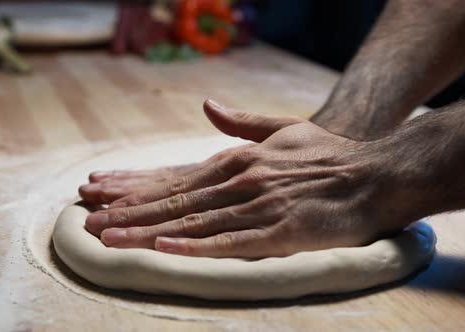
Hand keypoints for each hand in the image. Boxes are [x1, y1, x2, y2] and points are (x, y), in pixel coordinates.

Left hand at [84, 100, 409, 257]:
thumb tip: (208, 106)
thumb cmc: (328, 154)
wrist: (375, 172)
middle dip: (128, 212)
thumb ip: (241, 122)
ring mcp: (257, 206)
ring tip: (111, 238)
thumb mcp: (282, 129)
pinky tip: (167, 248)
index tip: (101, 194)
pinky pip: (231, 241)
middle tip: (90, 222)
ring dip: (148, 231)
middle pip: (174, 199)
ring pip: (193, 220)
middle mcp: (239, 180)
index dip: (135, 188)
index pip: (174, 176)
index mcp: (237, 160)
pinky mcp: (280, 232)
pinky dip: (197, 245)